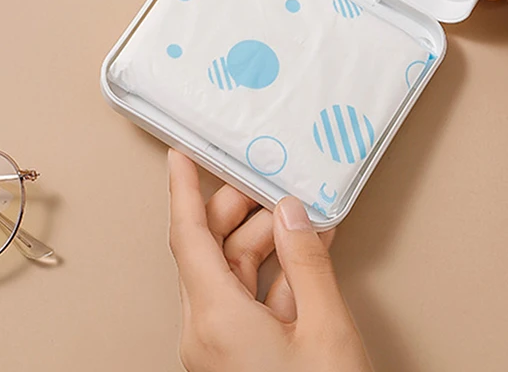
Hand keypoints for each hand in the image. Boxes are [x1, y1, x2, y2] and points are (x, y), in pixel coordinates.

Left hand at [167, 149, 371, 371]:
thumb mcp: (326, 331)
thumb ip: (306, 265)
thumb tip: (290, 216)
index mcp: (216, 319)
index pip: (188, 236)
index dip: (183, 189)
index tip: (181, 156)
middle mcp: (206, 333)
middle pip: (210, 250)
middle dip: (240, 211)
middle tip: (267, 182)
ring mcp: (218, 348)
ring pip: (230, 275)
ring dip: (265, 242)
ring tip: (301, 217)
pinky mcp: (237, 359)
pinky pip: (246, 301)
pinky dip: (275, 275)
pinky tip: (305, 256)